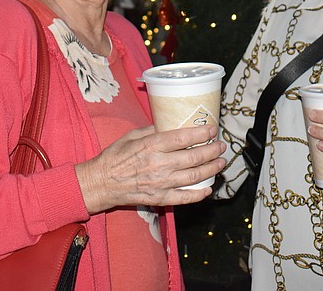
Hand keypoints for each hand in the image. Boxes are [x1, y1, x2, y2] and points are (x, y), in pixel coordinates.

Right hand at [76, 124, 225, 212]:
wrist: (101, 183)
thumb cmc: (115, 156)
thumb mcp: (132, 135)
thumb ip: (153, 130)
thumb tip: (171, 124)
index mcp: (151, 145)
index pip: (183, 138)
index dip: (201, 133)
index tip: (212, 129)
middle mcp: (158, 164)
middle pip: (193, 157)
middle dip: (212, 151)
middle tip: (220, 146)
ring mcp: (160, 183)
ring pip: (193, 177)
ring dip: (210, 169)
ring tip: (220, 163)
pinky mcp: (159, 198)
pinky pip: (183, 197)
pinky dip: (198, 194)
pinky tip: (207, 189)